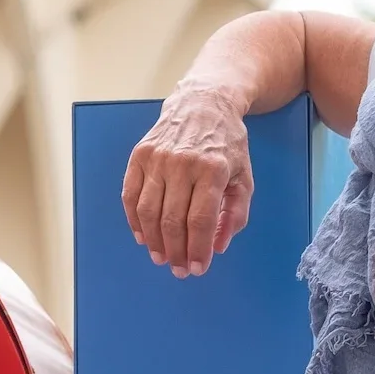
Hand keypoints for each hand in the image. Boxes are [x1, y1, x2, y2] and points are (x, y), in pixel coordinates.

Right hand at [120, 82, 253, 275]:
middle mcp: (182, 163)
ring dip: (154, 241)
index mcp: (213, 169)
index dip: (198, 250)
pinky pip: (131, 196)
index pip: (201, 220)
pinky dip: (134, 221)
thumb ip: (235, 214)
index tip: (197, 269)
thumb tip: (218, 247)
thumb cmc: (226, 143)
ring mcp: (157, 158)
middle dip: (175, 251)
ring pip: (148, 212)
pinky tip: (143, 236)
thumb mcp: (244, 176)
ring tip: (161, 257)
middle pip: (172, 220)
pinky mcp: (139, 155)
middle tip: (178, 269)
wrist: (203, 104)